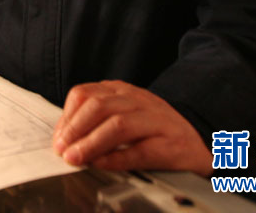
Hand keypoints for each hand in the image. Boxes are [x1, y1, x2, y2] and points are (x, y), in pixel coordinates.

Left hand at [52, 80, 211, 175]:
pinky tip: (101, 164)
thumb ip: (95, 122)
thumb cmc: (154, 132)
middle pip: (99, 106)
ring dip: (91, 143)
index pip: (85, 94)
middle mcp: (139, 100)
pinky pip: (139, 150)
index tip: (58, 139)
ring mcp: (157, 120)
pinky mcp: (171, 144)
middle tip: (62, 150)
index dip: (67, 117)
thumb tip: (64, 139)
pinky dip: (116, 158)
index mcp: (122, 91)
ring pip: (118, 125)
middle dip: (75, 129)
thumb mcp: (123, 116)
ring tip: (76, 159)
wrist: (198, 145)